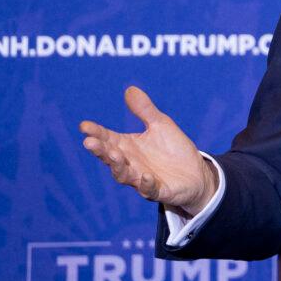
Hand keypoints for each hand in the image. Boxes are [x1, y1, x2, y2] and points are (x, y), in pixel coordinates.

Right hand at [79, 86, 217, 216]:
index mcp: (128, 147)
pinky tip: (146, 176)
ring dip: (118, 166)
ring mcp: (142, 179)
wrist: (196, 173)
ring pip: (125, 175)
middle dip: (100, 150)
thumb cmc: (173, 149)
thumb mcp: (161, 125)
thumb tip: (130, 89)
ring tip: (114, 154)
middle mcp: (131, 164)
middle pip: (111, 158)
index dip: (96, 133)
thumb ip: (145, 110)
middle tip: (90, 142)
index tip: (84, 126)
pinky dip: (147, 184)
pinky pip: (150, 190)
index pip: (108, 139)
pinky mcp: (160, 191)